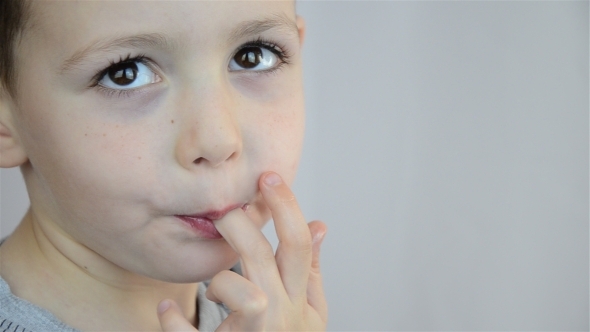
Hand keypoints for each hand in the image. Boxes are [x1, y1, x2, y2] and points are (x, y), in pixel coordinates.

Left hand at [157, 172, 327, 330]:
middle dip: (238, 226)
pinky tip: (168, 312)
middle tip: (225, 215)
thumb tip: (321, 225)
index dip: (286, 206)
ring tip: (213, 284)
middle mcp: (280, 315)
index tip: (268, 176)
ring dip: (217, 279)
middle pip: (259, 255)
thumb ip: (312, 271)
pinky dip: (176, 323)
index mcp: (300, 301)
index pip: (298, 243)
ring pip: (236, 291)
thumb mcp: (311, 313)